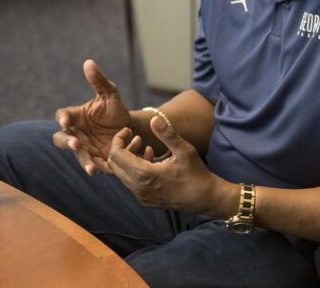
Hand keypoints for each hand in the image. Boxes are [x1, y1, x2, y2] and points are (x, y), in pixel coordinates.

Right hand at [52, 59, 130, 175]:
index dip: (63, 118)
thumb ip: (99, 81)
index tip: (66, 121)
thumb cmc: (115, 110)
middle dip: (68, 142)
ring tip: (91, 167)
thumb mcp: (110, 94)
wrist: (131, 128)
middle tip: (76, 143)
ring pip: (79, 157)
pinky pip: (97, 165)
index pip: (64, 116)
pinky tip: (105, 170)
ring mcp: (86, 149)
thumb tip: (89, 62)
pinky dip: (101, 167)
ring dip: (84, 161)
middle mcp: (76, 135)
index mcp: (76, 117)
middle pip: (63, 140)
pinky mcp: (98, 162)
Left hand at [108, 116, 234, 214]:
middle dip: (121, 148)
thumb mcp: (184, 150)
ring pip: (122, 175)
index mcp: (144, 175)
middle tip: (136, 137)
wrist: (205, 197)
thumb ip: (167, 134)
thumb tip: (154, 118)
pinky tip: (151, 160)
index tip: (129, 130)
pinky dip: (135, 169)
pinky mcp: (146, 200)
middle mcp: (138, 188)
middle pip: (114, 166)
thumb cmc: (196, 173)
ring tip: (145, 146)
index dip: (118, 139)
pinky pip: (131, 183)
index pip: (116, 155)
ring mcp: (141, 196)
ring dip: (129, 159)